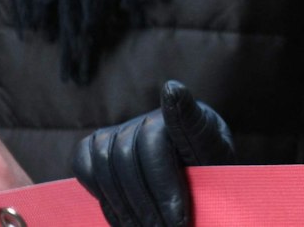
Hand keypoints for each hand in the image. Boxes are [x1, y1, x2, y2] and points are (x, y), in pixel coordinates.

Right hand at [71, 81, 234, 226]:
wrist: (192, 189)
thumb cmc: (208, 181)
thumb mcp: (217, 168)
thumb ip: (200, 144)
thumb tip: (172, 90)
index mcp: (193, 122)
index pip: (180, 113)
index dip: (175, 104)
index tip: (172, 91)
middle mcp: (154, 118)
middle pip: (135, 151)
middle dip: (151, 198)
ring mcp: (124, 131)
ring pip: (108, 162)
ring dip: (126, 204)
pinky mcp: (102, 147)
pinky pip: (86, 164)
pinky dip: (100, 192)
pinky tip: (122, 217)